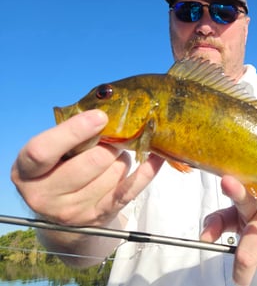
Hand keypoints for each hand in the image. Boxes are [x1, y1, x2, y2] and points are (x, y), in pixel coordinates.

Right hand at [11, 109, 161, 226]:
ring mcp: (73, 210)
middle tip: (112, 139)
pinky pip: (129, 190)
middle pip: (92, 161)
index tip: (100, 117)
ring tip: (113, 159)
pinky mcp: (99, 216)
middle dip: (109, 145)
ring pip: (114, 172)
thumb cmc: (58, 171)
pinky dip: (146, 172)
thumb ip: (69, 135)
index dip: (74, 131)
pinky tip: (156, 158)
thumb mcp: (52, 154)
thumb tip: (109, 113)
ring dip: (121, 159)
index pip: (44, 150)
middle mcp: (45, 196)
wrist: (63, 217)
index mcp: (27, 172)